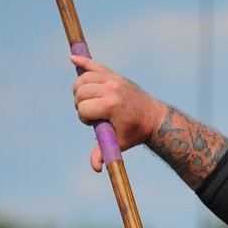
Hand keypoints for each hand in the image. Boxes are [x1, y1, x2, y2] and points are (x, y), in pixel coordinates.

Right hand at [71, 54, 163, 171]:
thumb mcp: (119, 143)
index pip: (83, 108)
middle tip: (94, 114)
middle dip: (81, 104)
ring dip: (80, 90)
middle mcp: (110, 89)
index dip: (85, 119)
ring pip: (83, 79)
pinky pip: (94, 65)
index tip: (96, 123)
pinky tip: (73, 59)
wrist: (154, 118)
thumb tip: (96, 168)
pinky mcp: (114, 75)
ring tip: (88, 101)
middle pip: (79, 92)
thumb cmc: (135, 132)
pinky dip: (83, 61)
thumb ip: (103, 153)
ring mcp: (112, 79)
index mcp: (110, 105)